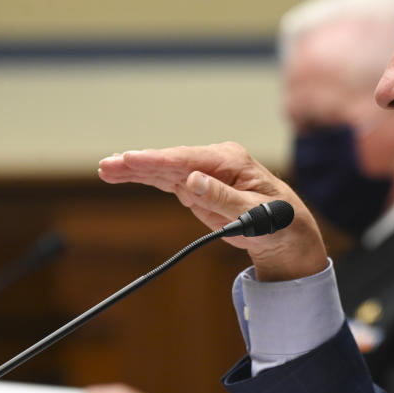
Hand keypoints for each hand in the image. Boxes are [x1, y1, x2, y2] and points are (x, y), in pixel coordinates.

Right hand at [98, 143, 327, 280]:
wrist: (287, 233)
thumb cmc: (278, 221)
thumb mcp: (256, 214)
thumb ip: (223, 199)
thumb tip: (193, 180)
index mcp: (230, 161)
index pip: (187, 159)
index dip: (157, 160)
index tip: (131, 160)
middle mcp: (215, 162)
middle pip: (170, 161)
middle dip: (139, 163)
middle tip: (109, 165)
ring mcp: (205, 173)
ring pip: (164, 170)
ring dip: (136, 169)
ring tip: (106, 169)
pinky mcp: (199, 188)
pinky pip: (168, 181)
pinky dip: (146, 177)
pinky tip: (123, 174)